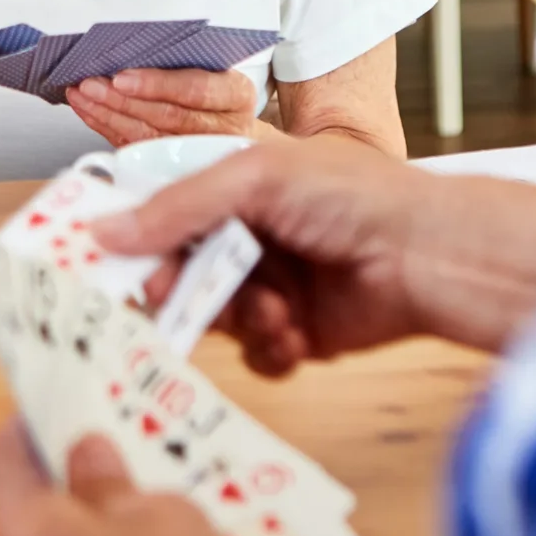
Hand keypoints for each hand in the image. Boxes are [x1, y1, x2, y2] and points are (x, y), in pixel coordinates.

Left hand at [67, 67, 261, 146]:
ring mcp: (200, 152)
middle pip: (167, 116)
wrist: (236, 127)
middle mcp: (222, 128)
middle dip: (123, 101)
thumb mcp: (216, 66)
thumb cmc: (219, 89)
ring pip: (148, 136)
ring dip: (108, 115)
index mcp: (236, 95)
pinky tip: (90, 113)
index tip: (122, 78)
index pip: (196, 90)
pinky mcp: (177, 166)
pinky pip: (136, 148)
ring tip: (82, 97)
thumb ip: (183, 61)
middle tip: (91, 86)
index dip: (157, 85)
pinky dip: (107, 129)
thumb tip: (129, 49)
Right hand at [93, 131, 420, 374]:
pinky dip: (270, 349)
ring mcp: (271, 287)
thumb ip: (177, 207)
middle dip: (182, 288)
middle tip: (181, 294)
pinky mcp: (297, 334)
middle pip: (180, 273)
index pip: (162, 214)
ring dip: (237, 319)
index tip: (108, 263)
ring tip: (273, 310)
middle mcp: (247, 237)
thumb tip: (104, 231)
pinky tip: (296, 333)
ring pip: (216, 319)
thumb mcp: (256, 179)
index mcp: (234, 189)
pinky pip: (255, 356)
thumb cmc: (357, 197)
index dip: (135, 240)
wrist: (431, 255)